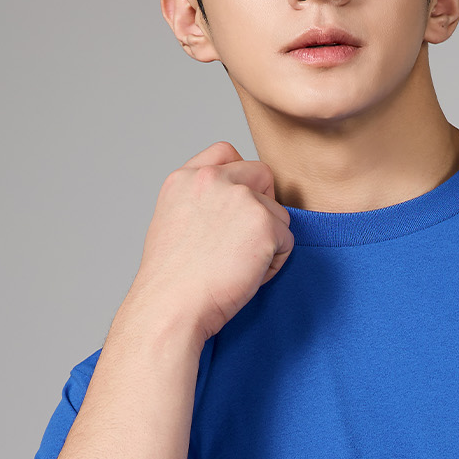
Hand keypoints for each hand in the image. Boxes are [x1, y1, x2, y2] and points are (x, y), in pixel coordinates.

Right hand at [131, 141, 294, 341]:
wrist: (172, 306)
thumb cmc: (172, 280)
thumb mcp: (174, 222)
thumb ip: (202, 201)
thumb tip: (233, 204)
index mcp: (185, 178)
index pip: (226, 152)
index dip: (240, 179)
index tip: (234, 209)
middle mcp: (212, 179)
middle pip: (262, 174)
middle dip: (263, 206)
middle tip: (244, 242)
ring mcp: (240, 198)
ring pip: (278, 213)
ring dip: (268, 241)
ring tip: (237, 267)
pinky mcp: (264, 224)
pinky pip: (287, 242)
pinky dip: (274, 263)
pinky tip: (246, 276)